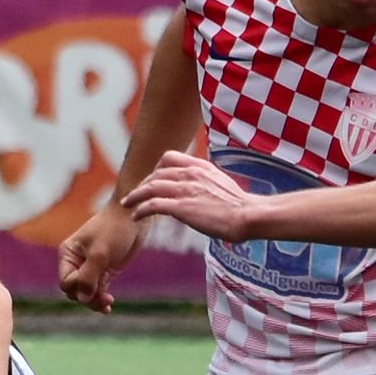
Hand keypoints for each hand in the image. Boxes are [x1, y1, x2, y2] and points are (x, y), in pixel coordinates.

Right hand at [58, 207, 142, 313]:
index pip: (67, 282)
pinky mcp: (105, 271)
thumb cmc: (113, 229)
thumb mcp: (100, 253)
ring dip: (96, 301)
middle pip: (75, 291)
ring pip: (87, 293)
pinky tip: (108, 305)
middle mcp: (76, 262)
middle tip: (106, 300)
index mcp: (68, 255)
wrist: (133, 216)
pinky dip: (102, 298)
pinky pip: (98, 290)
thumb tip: (82, 298)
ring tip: (107, 304)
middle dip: (88, 297)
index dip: (78, 288)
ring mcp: (91, 268)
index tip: (96, 282)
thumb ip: (89, 276)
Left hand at [124, 151, 255, 241]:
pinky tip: (136, 216)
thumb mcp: (221, 184)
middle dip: (142, 184)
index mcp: (200, 166)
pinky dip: (141, 210)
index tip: (151, 180)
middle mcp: (190, 174)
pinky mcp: (181, 207)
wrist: (247, 215)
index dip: (155, 169)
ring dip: (135, 196)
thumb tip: (199, 191)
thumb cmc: (240, 206)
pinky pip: (152, 205)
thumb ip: (206, 183)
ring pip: (150, 187)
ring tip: (128, 204)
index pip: (169, 157)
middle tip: (135, 195)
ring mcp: (185, 189)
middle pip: (156, 173)